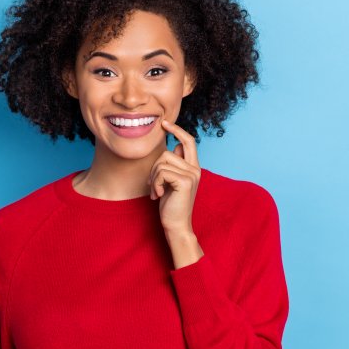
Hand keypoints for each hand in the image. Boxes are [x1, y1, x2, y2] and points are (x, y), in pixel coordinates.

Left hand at [147, 119, 200, 235]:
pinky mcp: (185, 181)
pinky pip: (161, 172)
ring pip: (162, 162)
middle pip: (168, 152)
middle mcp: (195, 169)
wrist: (176, 225)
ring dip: (153, 178)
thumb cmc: (171, 204)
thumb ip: (174, 165)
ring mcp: (191, 175)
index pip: (188, 141)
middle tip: (153, 183)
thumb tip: (174, 146)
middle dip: (154, 166)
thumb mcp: (171, 181)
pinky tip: (157, 195)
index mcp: (193, 167)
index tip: (164, 123)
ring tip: (155, 192)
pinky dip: (155, 184)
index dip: (177, 130)